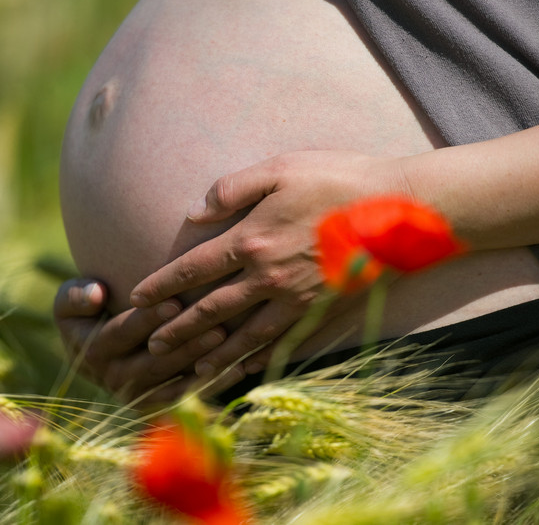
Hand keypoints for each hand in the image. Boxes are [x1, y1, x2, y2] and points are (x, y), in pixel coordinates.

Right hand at [53, 278, 246, 404]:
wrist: (96, 346)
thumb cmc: (88, 312)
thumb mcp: (70, 301)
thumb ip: (76, 295)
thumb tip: (95, 294)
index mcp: (92, 352)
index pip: (123, 333)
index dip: (147, 318)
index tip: (175, 301)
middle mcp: (114, 380)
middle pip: (154, 361)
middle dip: (185, 344)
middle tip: (215, 326)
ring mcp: (138, 396)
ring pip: (174, 381)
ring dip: (203, 363)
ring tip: (228, 341)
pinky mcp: (158, 407)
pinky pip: (189, 397)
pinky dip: (214, 384)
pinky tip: (239, 367)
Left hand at [129, 150, 409, 377]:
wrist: (400, 211)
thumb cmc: (340, 180)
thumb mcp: (281, 168)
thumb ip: (233, 188)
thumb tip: (194, 212)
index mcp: (251, 239)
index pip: (193, 269)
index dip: (162, 285)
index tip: (138, 298)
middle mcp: (267, 277)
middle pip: (211, 311)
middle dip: (178, 330)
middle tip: (152, 345)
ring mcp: (295, 300)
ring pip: (243, 337)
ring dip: (213, 355)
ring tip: (191, 370)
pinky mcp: (322, 313)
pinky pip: (284, 344)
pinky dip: (261, 360)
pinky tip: (246, 370)